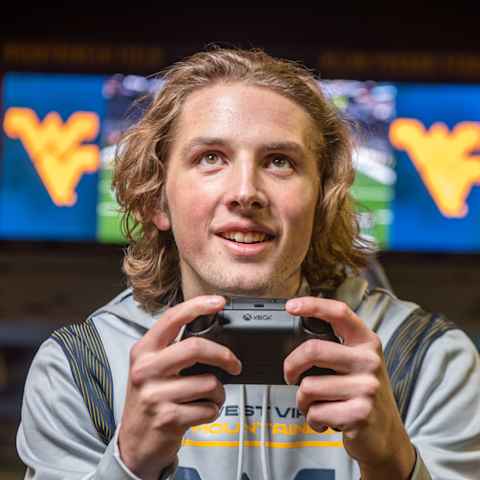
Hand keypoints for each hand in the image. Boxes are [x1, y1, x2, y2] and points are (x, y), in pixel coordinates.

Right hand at [118, 295, 241, 479]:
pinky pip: (208, 408)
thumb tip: (212, 333)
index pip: (172, 318)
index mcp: (144, 350)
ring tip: (211, 397)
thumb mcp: (152, 367)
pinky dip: (213, 410)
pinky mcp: (168, 418)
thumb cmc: (149, 399)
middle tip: (235, 364)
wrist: (134, 442)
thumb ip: (173, 349)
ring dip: (219, 393)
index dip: (198, 306)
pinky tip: (201, 412)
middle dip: (224, 356)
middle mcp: (146, 369)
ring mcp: (155, 395)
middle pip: (195, 348)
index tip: (220, 302)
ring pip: (209, 383)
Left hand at [284, 297, 415, 479]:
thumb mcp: (357, 363)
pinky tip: (327, 420)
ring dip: (303, 401)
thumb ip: (335, 347)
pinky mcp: (360, 414)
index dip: (313, 305)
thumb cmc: (363, 395)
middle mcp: (369, 360)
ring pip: (309, 387)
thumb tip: (297, 336)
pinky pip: (316, 413)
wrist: (387, 436)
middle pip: (313, 349)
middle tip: (290, 375)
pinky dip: (313, 420)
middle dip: (291, 365)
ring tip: (317, 405)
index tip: (291, 306)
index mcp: (366, 341)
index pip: (339, 312)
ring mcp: (367, 387)